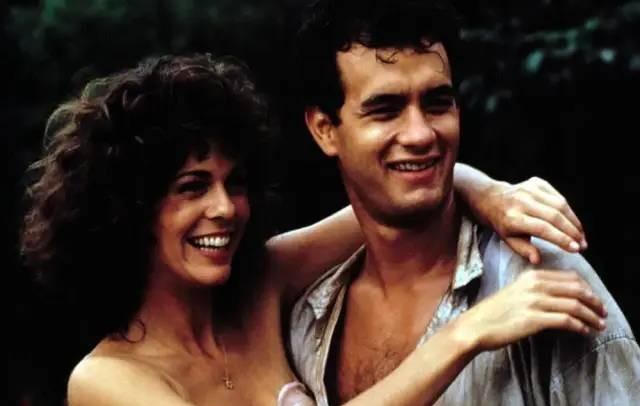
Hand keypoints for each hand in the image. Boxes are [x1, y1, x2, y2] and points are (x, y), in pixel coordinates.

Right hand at [453, 270, 606, 352]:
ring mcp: (534, 302)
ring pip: (574, 305)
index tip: (594, 299)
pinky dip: (579, 326)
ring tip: (598, 325)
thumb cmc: (494, 312)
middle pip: (577, 289)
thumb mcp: (516, 291)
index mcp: (531, 275)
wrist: (476, 326)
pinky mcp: (534, 319)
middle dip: (594, 302)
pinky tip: (583, 331)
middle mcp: (535, 285)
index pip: (570, 277)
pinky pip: (565, 320)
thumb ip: (536, 289)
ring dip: (591, 316)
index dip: (587, 288)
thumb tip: (561, 297)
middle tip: (602, 312)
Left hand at [482, 177, 585, 263]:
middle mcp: (522, 201)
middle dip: (572, 232)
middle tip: (583, 245)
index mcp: (513, 218)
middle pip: (554, 216)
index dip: (561, 238)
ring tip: (581, 236)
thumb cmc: (502, 224)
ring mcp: (530, 189)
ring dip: (574, 221)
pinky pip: (558, 196)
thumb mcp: (508, 240)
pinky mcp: (537, 182)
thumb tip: (537, 260)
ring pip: (560, 205)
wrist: (492, 198)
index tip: (576, 249)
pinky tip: (573, 222)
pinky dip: (569, 210)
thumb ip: (524, 250)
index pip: (542, 228)